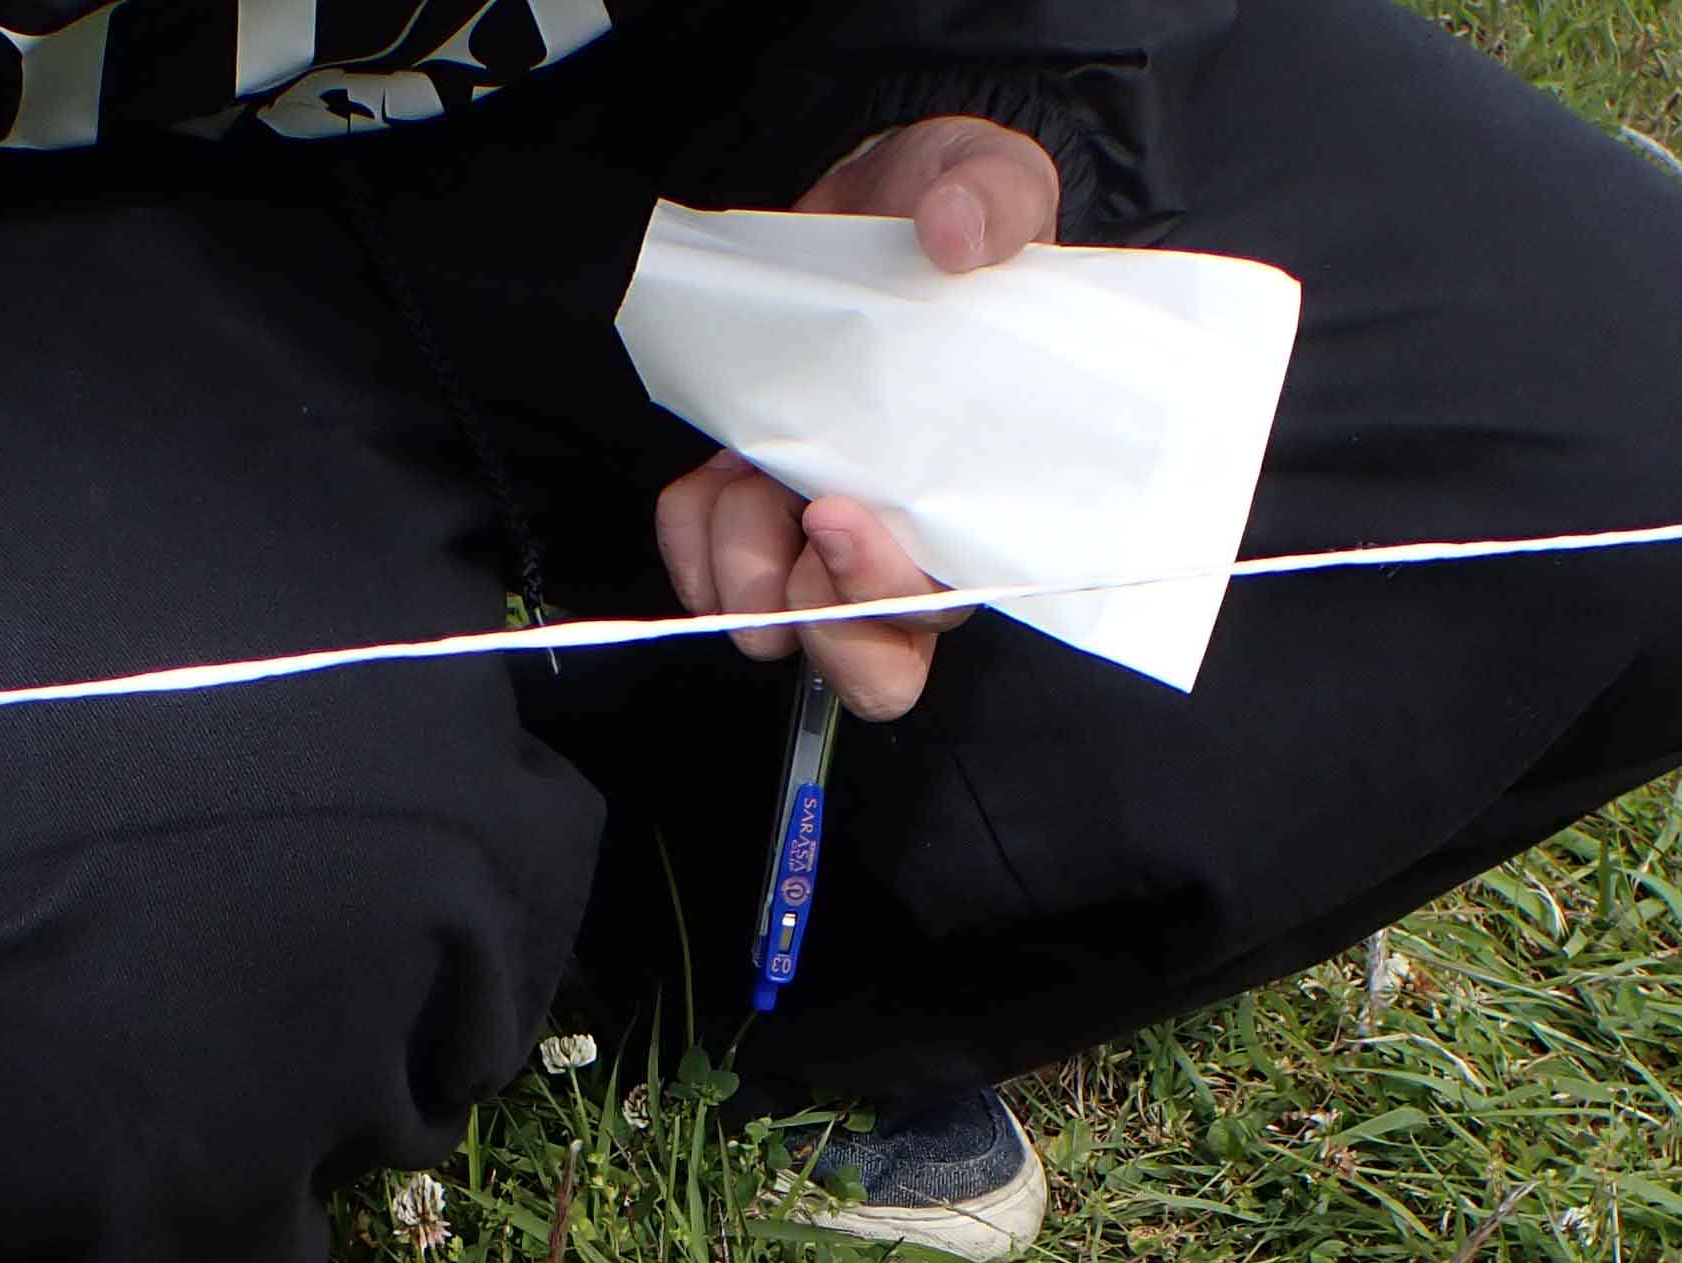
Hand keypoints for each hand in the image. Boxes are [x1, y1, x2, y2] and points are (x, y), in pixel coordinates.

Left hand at [648, 117, 1059, 721]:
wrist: (873, 198)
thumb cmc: (944, 212)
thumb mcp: (988, 179)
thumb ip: (993, 202)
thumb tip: (956, 230)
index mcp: (977, 498)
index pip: (943, 609)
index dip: (885, 599)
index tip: (833, 512)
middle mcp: (903, 540)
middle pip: (871, 664)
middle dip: (815, 612)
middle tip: (793, 511)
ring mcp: (822, 536)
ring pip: (773, 624)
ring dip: (742, 553)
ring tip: (753, 458)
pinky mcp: (758, 508)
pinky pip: (704, 571)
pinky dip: (688, 535)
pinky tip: (709, 470)